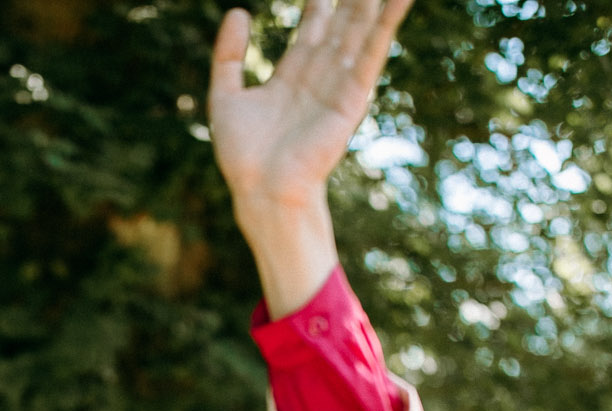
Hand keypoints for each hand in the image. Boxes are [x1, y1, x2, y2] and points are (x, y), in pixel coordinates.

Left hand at [208, 1, 410, 309]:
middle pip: (339, 28)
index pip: (311, 32)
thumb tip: (238, 11)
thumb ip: (228, 56)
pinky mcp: (352, 97)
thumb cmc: (243, 156)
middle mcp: (318, 80)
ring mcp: (337, 87)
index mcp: (291, 79)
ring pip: (359, 34)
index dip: (319, 6)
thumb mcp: (225, 96)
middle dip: (351, 1)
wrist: (263, 190)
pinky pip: (371, 54)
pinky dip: (386, 25)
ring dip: (373, 5)